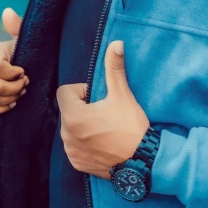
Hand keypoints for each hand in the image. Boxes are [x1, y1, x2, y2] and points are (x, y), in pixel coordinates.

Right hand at [0, 7, 29, 114]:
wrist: (25, 64)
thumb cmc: (28, 50)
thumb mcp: (26, 38)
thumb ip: (18, 26)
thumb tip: (7, 11)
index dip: (12, 73)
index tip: (24, 71)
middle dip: (15, 89)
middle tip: (26, 84)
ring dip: (10, 99)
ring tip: (21, 91)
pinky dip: (1, 108)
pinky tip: (12, 102)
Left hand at [56, 40, 148, 178]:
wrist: (143, 163)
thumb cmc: (131, 127)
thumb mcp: (122, 94)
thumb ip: (114, 68)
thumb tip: (115, 43)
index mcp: (73, 116)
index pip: (64, 92)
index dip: (80, 91)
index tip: (97, 97)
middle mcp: (67, 135)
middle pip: (68, 109)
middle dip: (82, 107)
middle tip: (104, 113)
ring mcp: (71, 152)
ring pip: (71, 127)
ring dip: (82, 125)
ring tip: (104, 128)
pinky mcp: (77, 164)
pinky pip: (74, 145)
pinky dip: (84, 142)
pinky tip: (102, 143)